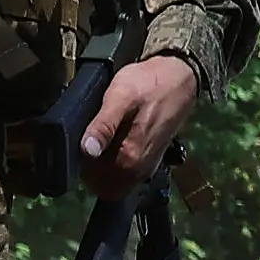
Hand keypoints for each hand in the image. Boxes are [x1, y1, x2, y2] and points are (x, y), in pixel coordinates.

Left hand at [81, 49, 204, 193]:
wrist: (179, 75)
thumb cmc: (148, 83)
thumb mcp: (120, 97)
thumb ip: (103, 125)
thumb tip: (87, 151)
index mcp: (130, 159)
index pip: (93, 182)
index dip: (82, 167)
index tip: (80, 145)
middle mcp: (139, 170)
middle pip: (103, 183)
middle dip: (92, 166)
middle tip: (91, 137)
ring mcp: (147, 166)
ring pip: (114, 179)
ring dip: (104, 163)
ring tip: (104, 135)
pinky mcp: (151, 159)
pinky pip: (126, 171)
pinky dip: (116, 159)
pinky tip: (116, 137)